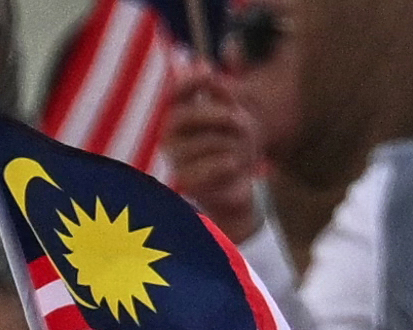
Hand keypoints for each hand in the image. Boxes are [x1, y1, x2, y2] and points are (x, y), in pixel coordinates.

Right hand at [162, 59, 262, 241]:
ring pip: (209, 141)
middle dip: (223, 116)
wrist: (237, 188)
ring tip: (239, 154)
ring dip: (234, 145)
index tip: (210, 72)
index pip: (176, 93)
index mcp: (178, 117)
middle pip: (191, 115)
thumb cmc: (235, 147)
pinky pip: (214, 165)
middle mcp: (169, 135)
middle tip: (244, 122)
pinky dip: (231, 164)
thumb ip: (224, 92)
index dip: (190, 81)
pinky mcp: (185, 181)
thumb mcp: (236, 116)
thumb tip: (211, 60)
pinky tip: (233, 167)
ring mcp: (174, 159)